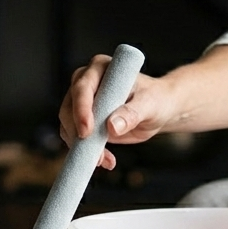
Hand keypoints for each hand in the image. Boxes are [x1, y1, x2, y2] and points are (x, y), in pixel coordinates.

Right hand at [58, 55, 171, 169]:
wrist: (159, 110)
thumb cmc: (156, 99)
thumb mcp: (150, 104)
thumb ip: (133, 113)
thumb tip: (112, 126)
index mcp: (101, 68)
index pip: (83, 87)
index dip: (82, 109)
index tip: (87, 130)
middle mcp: (86, 82)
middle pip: (69, 107)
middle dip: (78, 132)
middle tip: (95, 153)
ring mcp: (83, 102)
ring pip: (68, 125)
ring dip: (82, 146)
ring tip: (104, 160)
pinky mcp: (84, 120)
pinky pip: (76, 137)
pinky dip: (86, 151)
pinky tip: (105, 160)